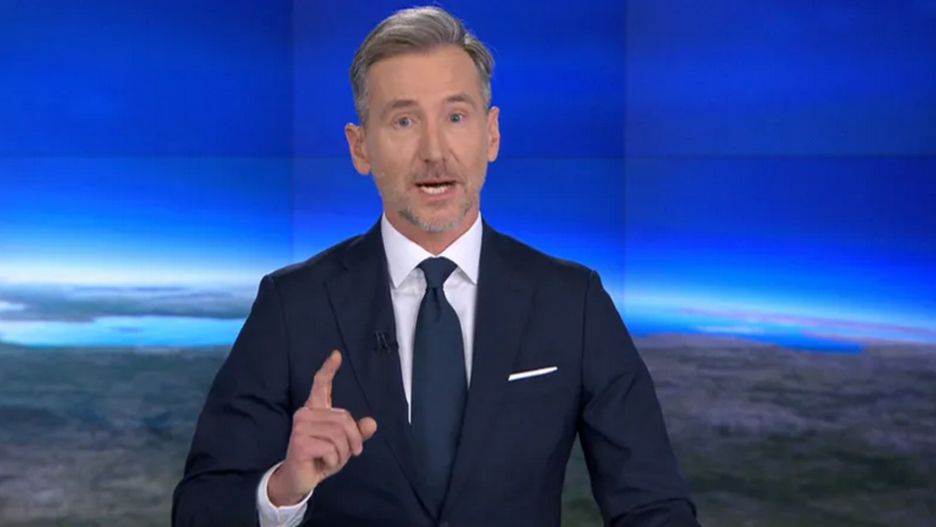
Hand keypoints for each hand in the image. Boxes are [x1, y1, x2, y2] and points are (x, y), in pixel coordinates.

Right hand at [267, 350, 377, 505]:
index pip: (321, 384)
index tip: (336, 354)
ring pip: (340, 435)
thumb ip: (357, 433)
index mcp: (315, 409)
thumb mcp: (344, 445)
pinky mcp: (300, 442)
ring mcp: (300, 427)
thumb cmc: (321, 458)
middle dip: (353, 440)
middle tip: (347, 453)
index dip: (329, 369)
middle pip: (344, 419)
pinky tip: (322, 463)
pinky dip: (333, 460)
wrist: (299, 479)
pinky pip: (331, 449)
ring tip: (331, 459)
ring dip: (342, 453)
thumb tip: (372, 422)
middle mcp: (305, 413)